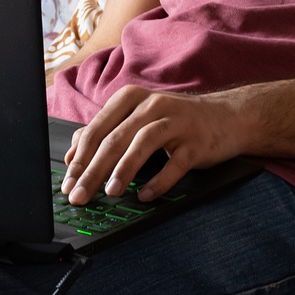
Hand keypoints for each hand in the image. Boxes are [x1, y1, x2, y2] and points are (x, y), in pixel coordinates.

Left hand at [60, 85, 246, 205]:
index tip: (68, 183)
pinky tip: (146, 196)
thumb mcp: (138, 120)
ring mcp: (177, 121)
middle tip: (79, 195)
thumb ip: (105, 133)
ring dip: (124, 169)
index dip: (80, 157)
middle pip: (116, 137)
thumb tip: (72, 155)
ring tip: (110, 192)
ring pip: (143, 143)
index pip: (98, 128)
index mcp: (132, 98)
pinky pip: (175, 162)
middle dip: (93, 170)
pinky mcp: (197, 141)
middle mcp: (153, 105)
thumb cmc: (176, 121)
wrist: (227, 117)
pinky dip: (159, 181)